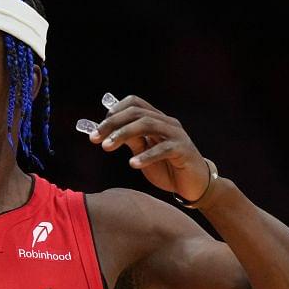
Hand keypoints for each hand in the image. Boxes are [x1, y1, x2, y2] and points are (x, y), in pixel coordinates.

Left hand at [89, 94, 209, 200]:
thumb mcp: (144, 153)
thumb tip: (108, 132)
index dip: (115, 111)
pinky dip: (147, 155)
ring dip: (124, 134)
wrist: (194, 185)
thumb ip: (131, 141)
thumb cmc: (167, 168)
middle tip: (94, 138)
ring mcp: (177, 135)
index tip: (98, 128)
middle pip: (137, 113)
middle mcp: (167, 123)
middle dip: (113, 123)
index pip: (134, 103)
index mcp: (157, 120)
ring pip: (148, 124)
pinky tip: (132, 163)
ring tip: (107, 147)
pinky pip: (164, 149)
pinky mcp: (184, 151)